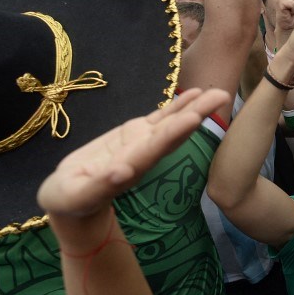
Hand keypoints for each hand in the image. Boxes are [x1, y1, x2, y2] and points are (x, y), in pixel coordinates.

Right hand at [37, 88, 230, 217]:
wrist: (72, 200)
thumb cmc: (70, 201)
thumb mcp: (77, 196)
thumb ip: (100, 186)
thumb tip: (120, 173)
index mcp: (131, 168)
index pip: (156, 149)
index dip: (175, 133)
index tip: (194, 118)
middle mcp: (144, 155)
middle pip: (174, 133)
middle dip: (197, 115)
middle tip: (222, 98)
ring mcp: (143, 143)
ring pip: (172, 122)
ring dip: (194, 107)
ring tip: (217, 93)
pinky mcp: (135, 134)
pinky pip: (161, 118)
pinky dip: (177, 106)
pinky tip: (194, 93)